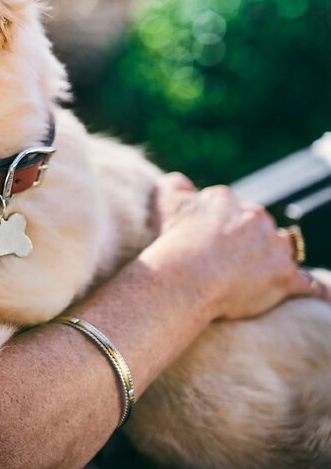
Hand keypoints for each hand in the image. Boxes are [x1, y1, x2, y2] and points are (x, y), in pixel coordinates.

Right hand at [146, 173, 328, 320]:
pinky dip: (309, 289)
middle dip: (248, 241)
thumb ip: (175, 185)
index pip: (230, 208)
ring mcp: (273, 246)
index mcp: (226, 199)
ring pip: (281, 249)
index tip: (209, 242)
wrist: (185, 278)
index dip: (220, 226)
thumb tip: (180, 182)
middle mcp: (255, 216)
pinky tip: (310, 295)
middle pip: (258, 226)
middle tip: (227, 262)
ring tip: (256, 279)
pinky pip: (308, 283)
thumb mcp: (167, 203)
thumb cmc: (173, 243)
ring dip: (273, 260)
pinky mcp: (286, 276)